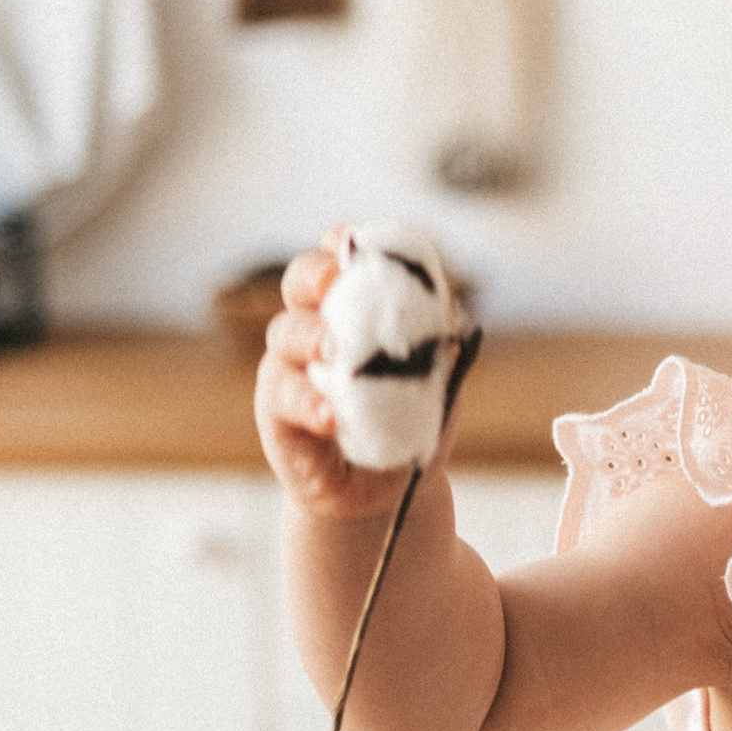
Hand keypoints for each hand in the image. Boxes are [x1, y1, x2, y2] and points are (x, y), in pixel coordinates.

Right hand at [254, 235, 414, 521]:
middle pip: (298, 285)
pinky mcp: (278, 417)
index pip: (336, 263)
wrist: (385, 492)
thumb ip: (436, 350)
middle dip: (314, 274)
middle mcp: (311, 332)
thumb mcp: (433, 384)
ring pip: (283, 336)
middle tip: (337, 280)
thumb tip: (453, 322)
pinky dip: (308, 403)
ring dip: (309, 336)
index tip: (351, 238)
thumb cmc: (405, 424)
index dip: (341, 244)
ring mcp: (288, 372)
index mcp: (347, 312)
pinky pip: (284, 400)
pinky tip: (330, 415)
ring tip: (334, 349)